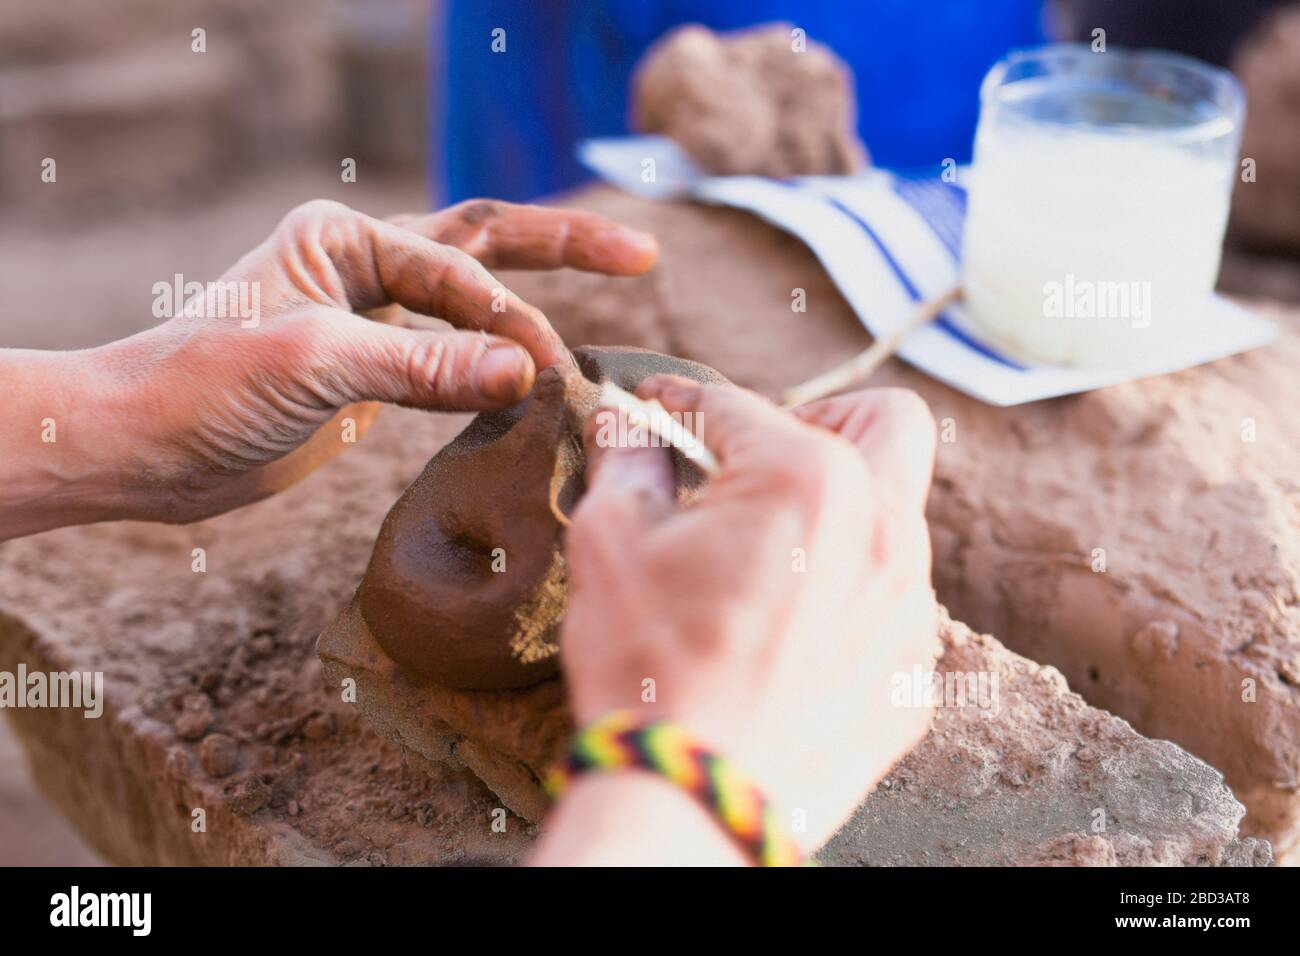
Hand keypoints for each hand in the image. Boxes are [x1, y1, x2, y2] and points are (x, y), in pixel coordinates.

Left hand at [7, 199, 655, 531]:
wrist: (144, 448)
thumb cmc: (203, 387)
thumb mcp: (316, 365)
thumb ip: (425, 366)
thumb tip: (530, 370)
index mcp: (345, 237)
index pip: (457, 264)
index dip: (507, 314)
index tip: (547, 369)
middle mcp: (367, 265)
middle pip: (486, 244)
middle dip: (564, 244)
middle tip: (642, 253)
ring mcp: (376, 319)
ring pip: (477, 302)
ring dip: (536, 307)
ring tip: (612, 300)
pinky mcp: (378, 374)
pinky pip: (457, 361)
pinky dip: (499, 370)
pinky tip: (537, 381)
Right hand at [558, 380, 940, 852]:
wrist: (695, 800)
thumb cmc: (649, 667)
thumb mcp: (610, 542)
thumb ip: (627, 458)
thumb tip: (627, 423)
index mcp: (808, 479)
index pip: (738, 406)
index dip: (679, 401)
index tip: (653, 410)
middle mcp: (884, 530)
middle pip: (886, 420)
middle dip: (824, 416)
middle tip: (759, 460)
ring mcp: (909, 606)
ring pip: (895, 517)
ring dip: (837, 514)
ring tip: (764, 557)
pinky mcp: (912, 673)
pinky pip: (892, 605)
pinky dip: (845, 597)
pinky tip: (785, 634)